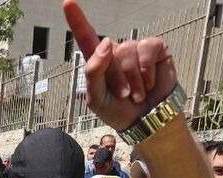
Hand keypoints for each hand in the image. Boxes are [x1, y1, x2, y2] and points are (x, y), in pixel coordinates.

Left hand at [64, 0, 177, 129]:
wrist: (146, 120)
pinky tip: (148, 83)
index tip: (67, 3)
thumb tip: (106, 42)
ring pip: (128, 52)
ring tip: (136, 93)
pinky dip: (146, 70)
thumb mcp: (96, 98)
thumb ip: (94, 72)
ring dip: (133, 78)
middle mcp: (116, 51)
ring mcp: (135, 49)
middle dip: (116, 78)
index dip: (77, 19)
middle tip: (123, 96)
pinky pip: (147, 49)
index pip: (86, 37)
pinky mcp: (154, 49)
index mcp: (98, 62)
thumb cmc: (118, 110)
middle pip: (110, 53)